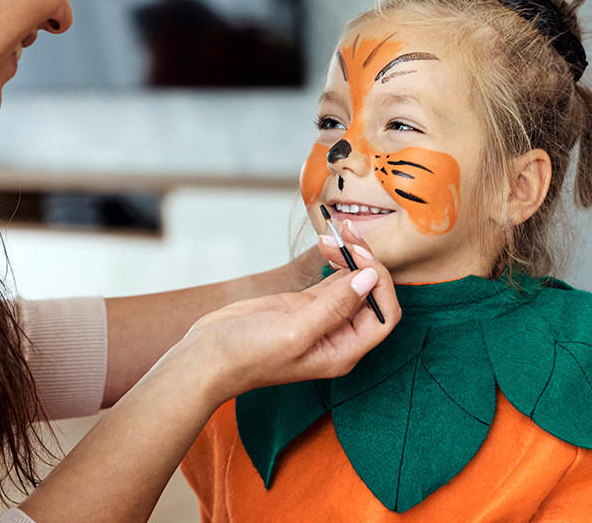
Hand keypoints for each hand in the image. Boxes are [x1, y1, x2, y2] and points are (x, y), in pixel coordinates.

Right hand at [174, 254, 401, 397]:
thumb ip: (334, 306)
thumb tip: (370, 277)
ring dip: (351, 256)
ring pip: (353, 283)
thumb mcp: (294, 332)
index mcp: (344, 351)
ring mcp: (322, 319)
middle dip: (367, 262)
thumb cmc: (248, 356)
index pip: (384, 315)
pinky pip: (332, 279)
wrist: (208, 357)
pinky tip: (327, 244)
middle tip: (348, 236)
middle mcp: (338, 336)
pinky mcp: (304, 305)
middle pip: (372, 295)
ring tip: (335, 234)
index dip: (381, 285)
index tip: (362, 259)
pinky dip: (335, 260)